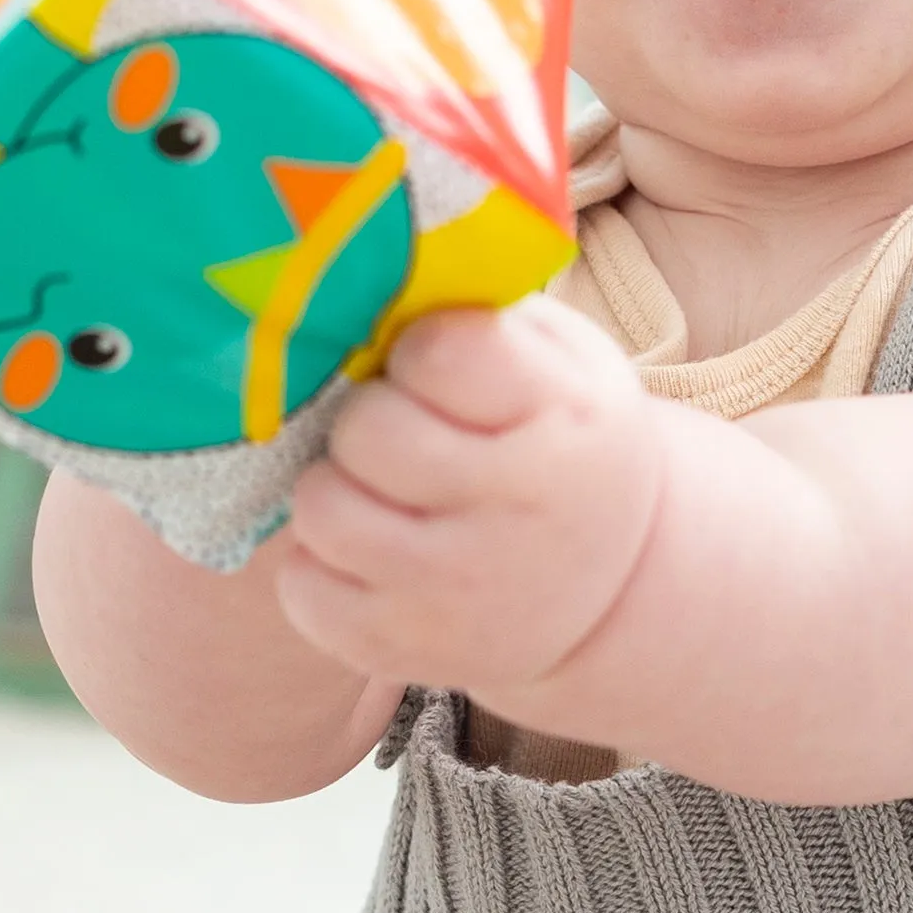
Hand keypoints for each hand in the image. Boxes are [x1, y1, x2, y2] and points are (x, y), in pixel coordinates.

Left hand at [277, 294, 665, 695]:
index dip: (419, 351)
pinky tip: (366, 552)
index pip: (442, 353)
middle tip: (397, 431)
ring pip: (324, 509)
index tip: (434, 367)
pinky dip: (318, 564)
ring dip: (334, 488)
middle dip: (369, 420)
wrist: (610, 586)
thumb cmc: (555, 438)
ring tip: (373, 488)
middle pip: (369, 431)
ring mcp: (461, 592)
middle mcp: (520, 513)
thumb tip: (370, 262)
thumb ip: (486, 311)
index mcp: (568, 421)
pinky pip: (303, 589)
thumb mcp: (564, 362)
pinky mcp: (406, 650)